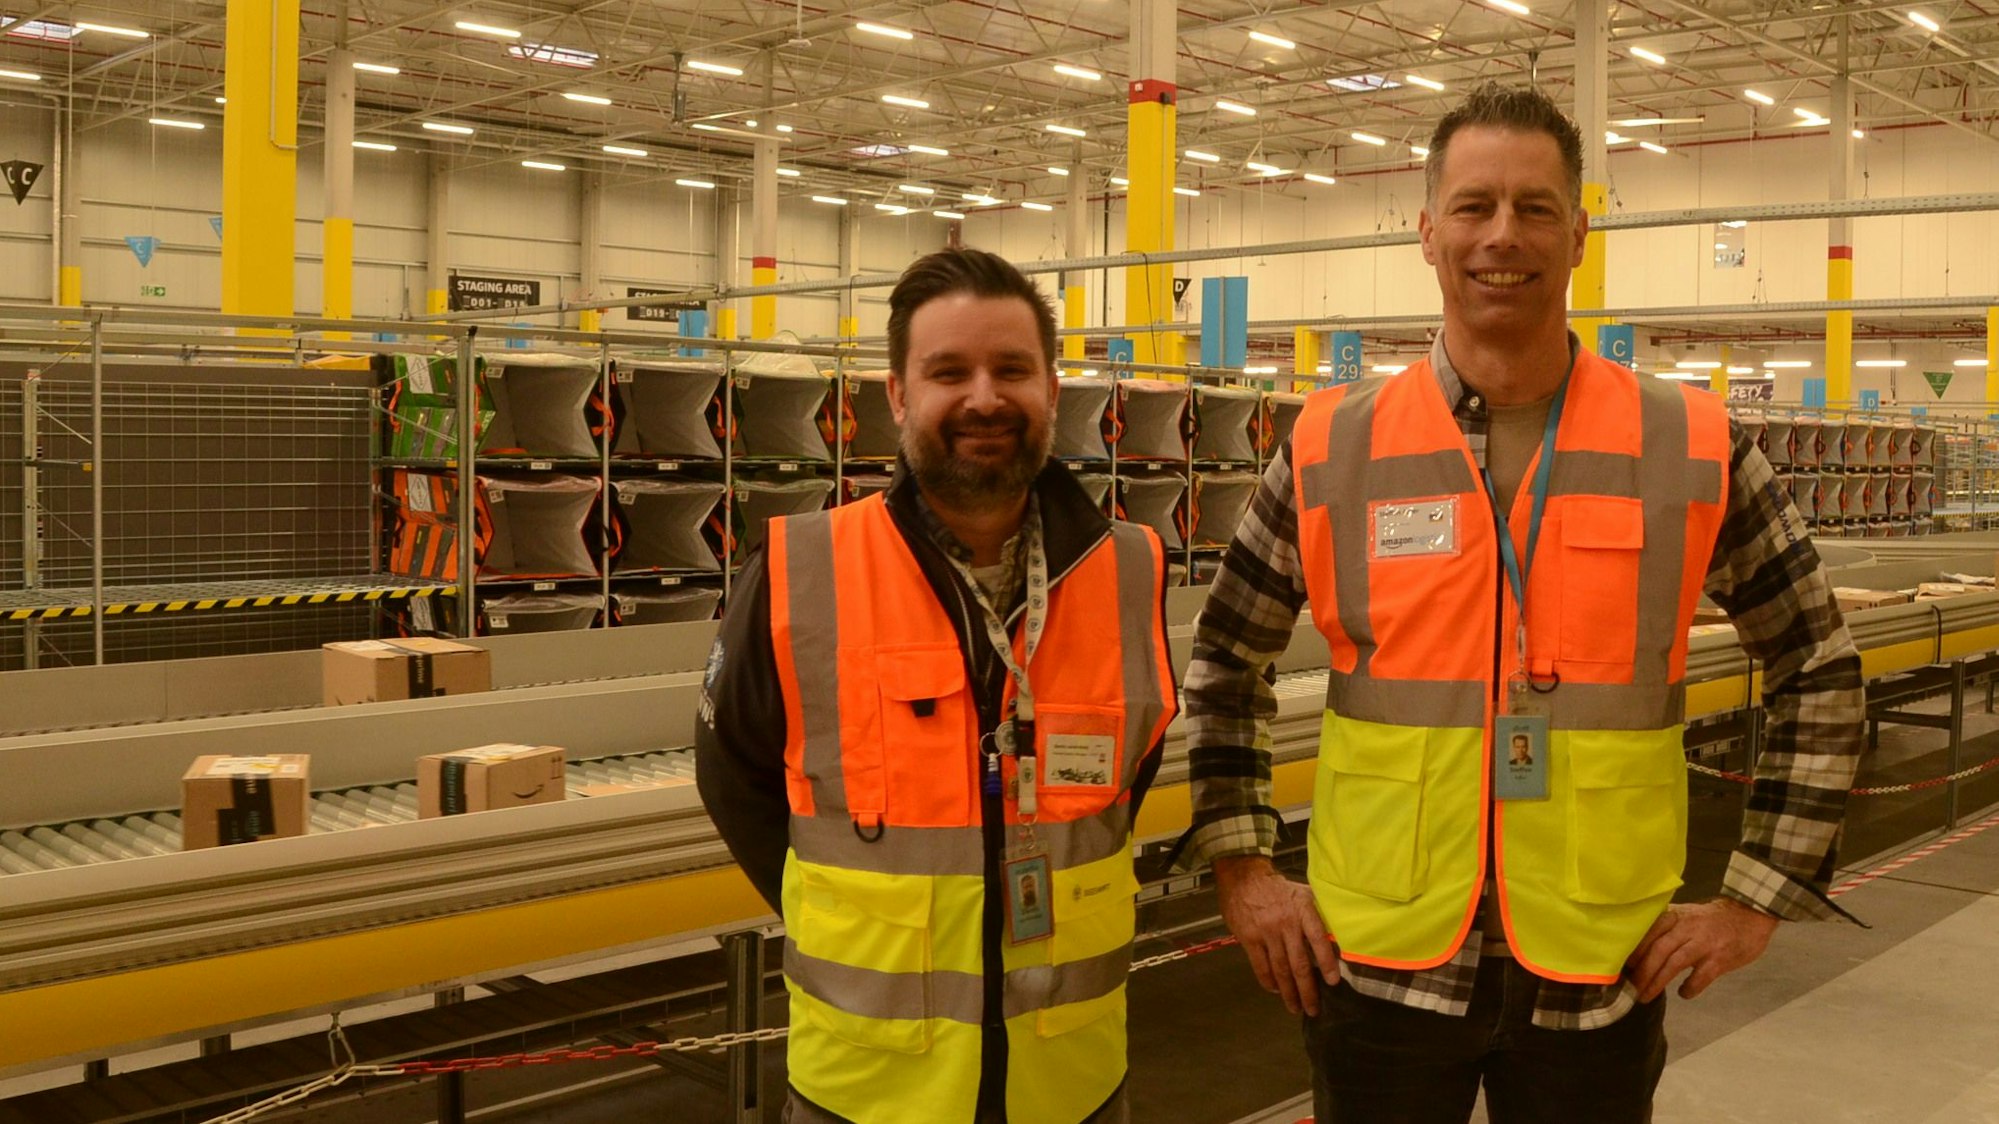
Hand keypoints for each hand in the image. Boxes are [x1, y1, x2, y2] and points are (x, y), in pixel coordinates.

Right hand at [1212, 854, 1340, 1015]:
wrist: (1243, 876)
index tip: (1333, 982)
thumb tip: (1338, 933)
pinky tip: (1275, 990)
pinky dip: (1268, 981)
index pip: (1318, 940)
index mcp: (1303, 911)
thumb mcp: (1303, 893)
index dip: (1327, 962)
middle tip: (1313, 1008)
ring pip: (1280, 969)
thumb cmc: (1278, 887)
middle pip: (1299, 963)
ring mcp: (1266, 932)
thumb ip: (1318, 912)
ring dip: (1288, 992)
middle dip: (1307, 989)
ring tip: (1295, 1007)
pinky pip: (1260, 965)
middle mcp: (1286, 924)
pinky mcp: (1249, 938)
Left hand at [1626, 898, 1779, 1002]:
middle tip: (1630, 989)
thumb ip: (1665, 928)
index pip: (1647, 933)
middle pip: (1658, 950)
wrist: (1750, 914)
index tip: (1620, 968)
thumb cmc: (1712, 919)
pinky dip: (1689, 988)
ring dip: (1657, 982)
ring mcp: (1704, 943)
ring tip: (1646, 996)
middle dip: (1641, 972)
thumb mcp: (1686, 915)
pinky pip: (1701, 977)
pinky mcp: (1720, 959)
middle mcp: (1687, 927)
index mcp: (1675, 916)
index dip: (1633, 952)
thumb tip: (1636, 949)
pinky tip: (1683, 994)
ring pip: (1674, 963)